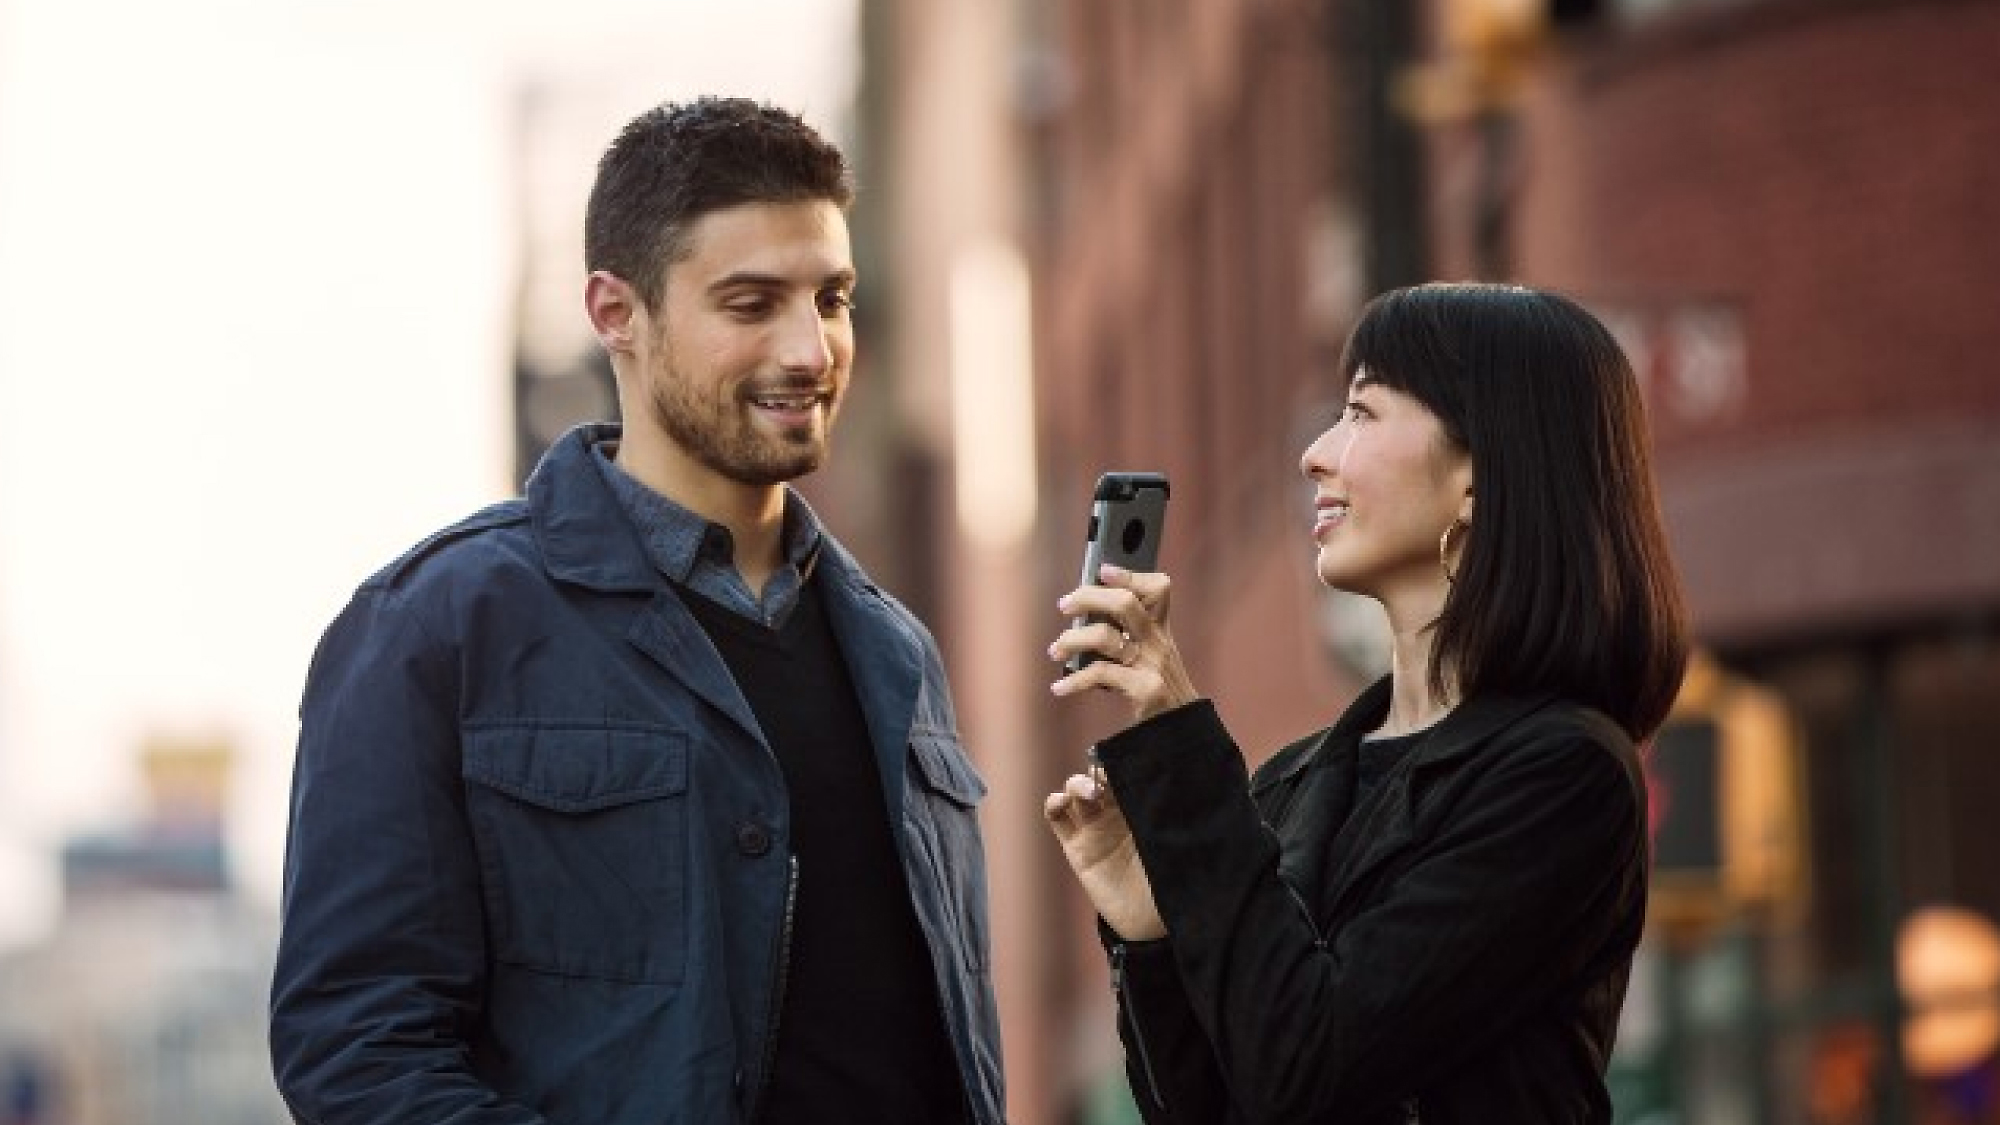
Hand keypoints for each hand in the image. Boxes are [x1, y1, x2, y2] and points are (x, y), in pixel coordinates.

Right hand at [1043, 768, 1165, 940]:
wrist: (1153, 921)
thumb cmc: (1172, 878)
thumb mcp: (1177, 842)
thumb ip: (1172, 816)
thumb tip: (1185, 784)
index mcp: (1142, 805)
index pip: (1129, 771)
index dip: (1125, 760)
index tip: (1129, 756)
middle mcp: (1117, 811)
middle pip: (1100, 774)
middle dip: (1102, 768)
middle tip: (1109, 776)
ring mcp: (1094, 827)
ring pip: (1076, 790)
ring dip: (1078, 783)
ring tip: (1090, 793)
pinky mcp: (1076, 847)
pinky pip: (1057, 817)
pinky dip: (1054, 803)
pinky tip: (1062, 802)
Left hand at [1048, 565, 1199, 723]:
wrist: (1180, 729)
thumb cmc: (1155, 688)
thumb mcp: (1148, 656)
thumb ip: (1125, 634)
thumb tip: (1081, 614)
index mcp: (1159, 630)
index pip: (1157, 589)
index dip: (1130, 576)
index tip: (1102, 570)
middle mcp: (1157, 642)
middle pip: (1125, 603)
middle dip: (1089, 598)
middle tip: (1065, 605)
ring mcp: (1152, 665)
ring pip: (1105, 636)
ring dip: (1072, 640)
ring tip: (1057, 650)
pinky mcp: (1145, 689)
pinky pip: (1101, 674)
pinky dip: (1074, 681)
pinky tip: (1060, 687)